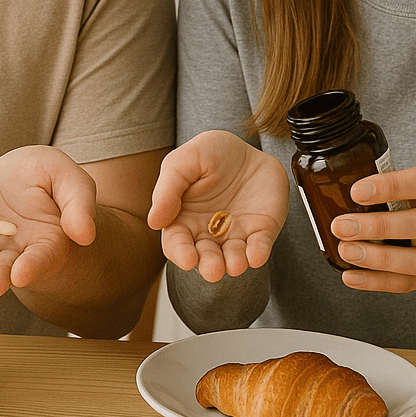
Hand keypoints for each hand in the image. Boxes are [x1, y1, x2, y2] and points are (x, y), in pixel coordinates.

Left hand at [0, 145, 96, 298]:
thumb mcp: (65, 175)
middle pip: (6, 269)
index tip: (22, 273)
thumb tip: (86, 234)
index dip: (32, 266)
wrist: (8, 170)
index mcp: (46, 241)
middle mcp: (13, 251)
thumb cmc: (41, 175)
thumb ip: (79, 201)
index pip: (41, 258)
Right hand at [147, 130, 289, 281]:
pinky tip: (256, 255)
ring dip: (234, 264)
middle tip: (213, 270)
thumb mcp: (183, 161)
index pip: (177, 243)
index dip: (181, 253)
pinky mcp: (261, 230)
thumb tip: (154, 221)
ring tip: (234, 265)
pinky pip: (260, 245)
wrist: (246, 147)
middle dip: (209, 265)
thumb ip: (167, 189)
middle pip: (206, 256)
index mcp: (183, 219)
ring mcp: (236, 232)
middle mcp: (209, 232)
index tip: (187, 258)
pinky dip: (258, 253)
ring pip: (233, 256)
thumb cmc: (208, 154)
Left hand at [331, 161, 415, 291]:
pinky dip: (378, 282)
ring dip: (380, 259)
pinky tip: (352, 276)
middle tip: (341, 225)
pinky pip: (412, 284)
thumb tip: (333, 184)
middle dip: (379, 227)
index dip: (390, 187)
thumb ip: (390, 181)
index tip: (355, 191)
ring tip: (346, 251)